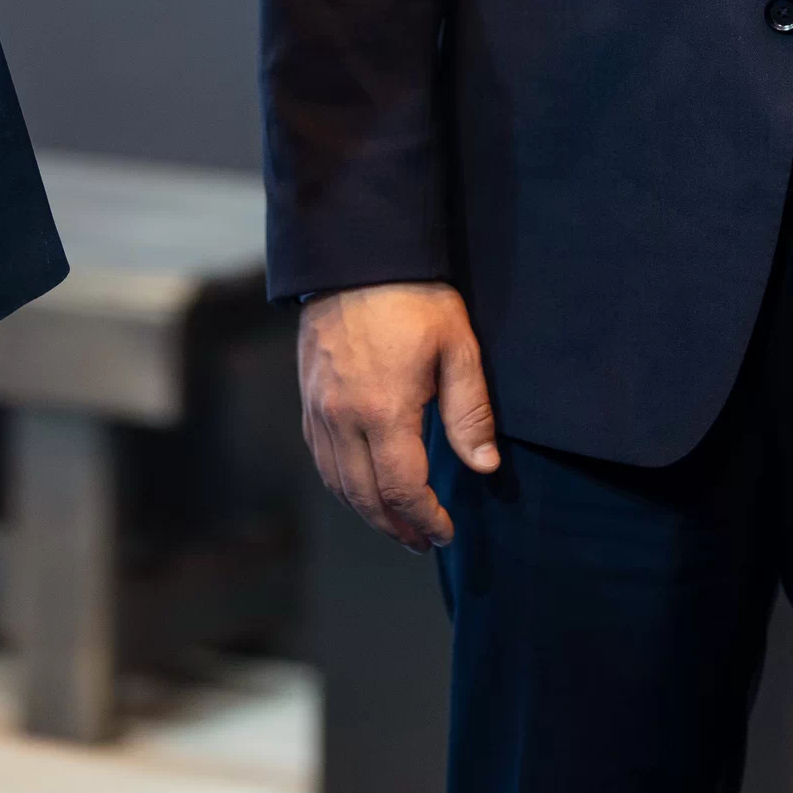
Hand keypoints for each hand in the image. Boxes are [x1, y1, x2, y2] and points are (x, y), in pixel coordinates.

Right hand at [298, 280, 498, 552]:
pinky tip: (361, 484)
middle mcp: (343, 418)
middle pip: (365, 497)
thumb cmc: (414, 297)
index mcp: (384, 411)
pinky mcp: (307, 396)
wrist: (356, 253)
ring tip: (395, 522)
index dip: (426, 519)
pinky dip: (341, 483)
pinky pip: (320, 456)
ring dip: (366, 511)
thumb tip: (484, 467)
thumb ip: (471, 412)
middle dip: (396, 526)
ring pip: (337, 482)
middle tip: (422, 539)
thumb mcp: (457, 348)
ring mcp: (319, 408)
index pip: (402, 490)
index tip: (445, 531)